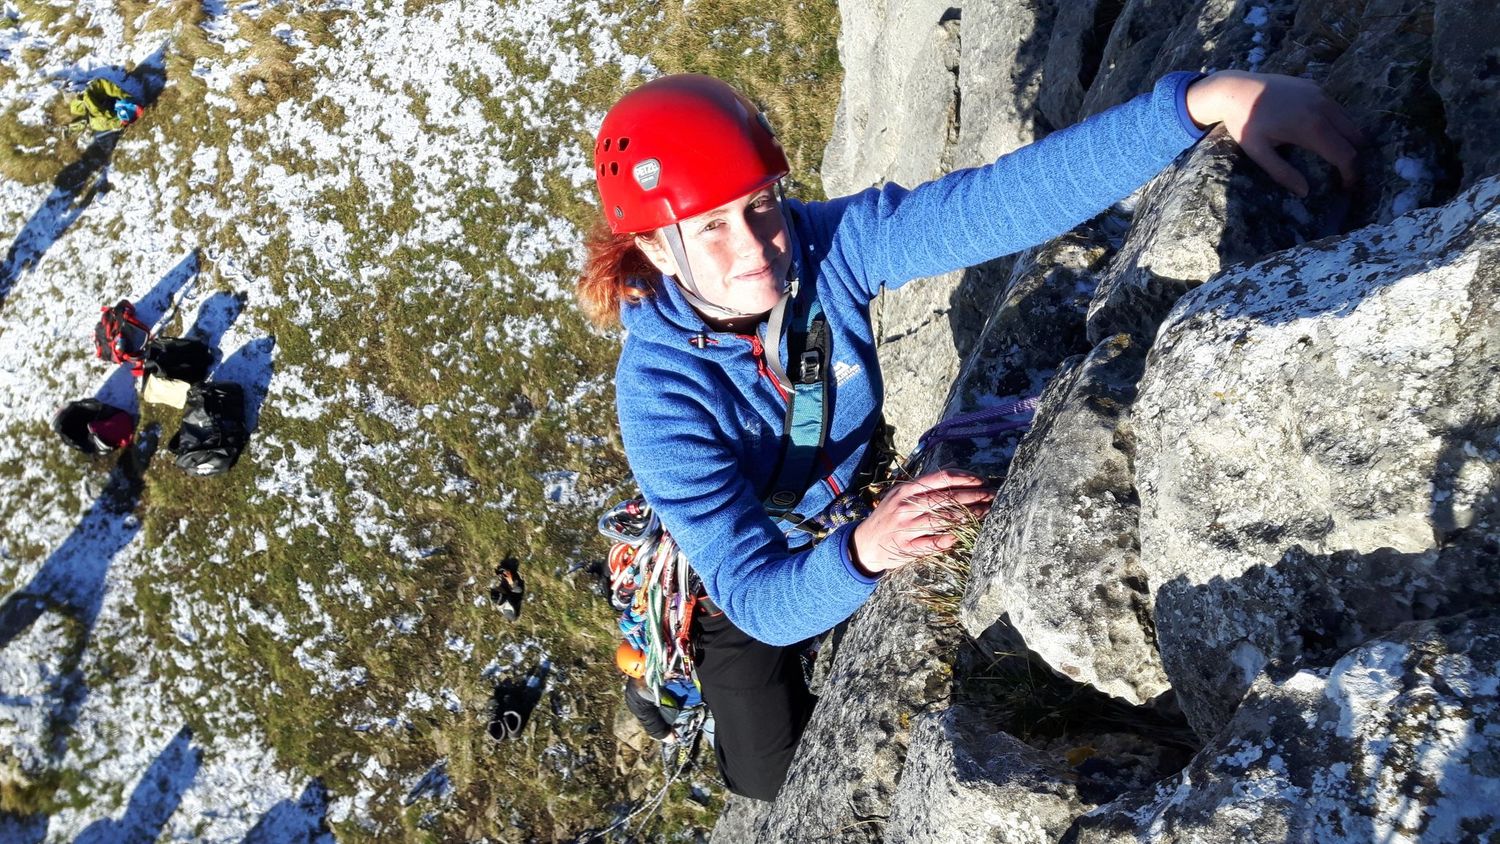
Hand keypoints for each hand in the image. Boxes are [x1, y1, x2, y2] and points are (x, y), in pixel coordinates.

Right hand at [850, 469, 994, 574]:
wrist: (865, 543)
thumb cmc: (888, 516)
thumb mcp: (900, 494)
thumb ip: (924, 484)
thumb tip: (954, 471)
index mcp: (907, 490)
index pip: (942, 479)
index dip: (965, 478)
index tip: (982, 481)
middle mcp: (907, 506)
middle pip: (948, 498)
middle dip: (975, 496)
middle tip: (992, 496)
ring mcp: (907, 527)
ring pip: (945, 519)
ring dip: (970, 516)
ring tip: (987, 513)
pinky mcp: (908, 547)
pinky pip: (933, 543)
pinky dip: (949, 540)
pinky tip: (962, 537)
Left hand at [1184, 70, 1363, 196]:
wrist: (1235, 88)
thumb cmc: (1244, 122)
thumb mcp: (1258, 152)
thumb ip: (1282, 172)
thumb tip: (1305, 192)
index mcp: (1311, 128)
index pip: (1344, 154)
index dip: (1350, 173)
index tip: (1347, 187)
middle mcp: (1323, 108)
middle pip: (1354, 137)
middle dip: (1354, 158)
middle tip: (1346, 174)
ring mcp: (1321, 94)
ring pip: (1349, 121)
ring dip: (1349, 140)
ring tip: (1339, 157)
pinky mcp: (1316, 87)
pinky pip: (1337, 108)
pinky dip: (1339, 124)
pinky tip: (1327, 135)